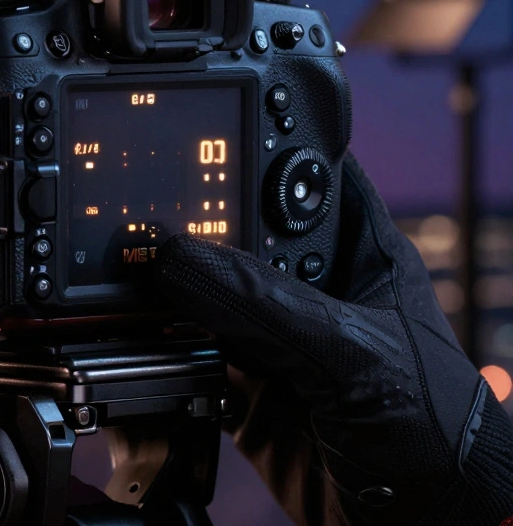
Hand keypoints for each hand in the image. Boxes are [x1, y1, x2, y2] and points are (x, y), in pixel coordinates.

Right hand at [154, 156, 512, 524]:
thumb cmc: (435, 434)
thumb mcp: (349, 355)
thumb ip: (264, 304)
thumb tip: (179, 259)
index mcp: (359, 254)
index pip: (303, 174)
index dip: (257, 146)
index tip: (194, 135)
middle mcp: (312, 290)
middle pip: (238, 232)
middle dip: (193, 223)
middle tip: (145, 215)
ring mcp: (275, 340)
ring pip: (205, 294)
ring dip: (171, 293)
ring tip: (134, 278)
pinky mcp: (243, 390)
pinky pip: (187, 355)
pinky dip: (161, 351)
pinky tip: (147, 342)